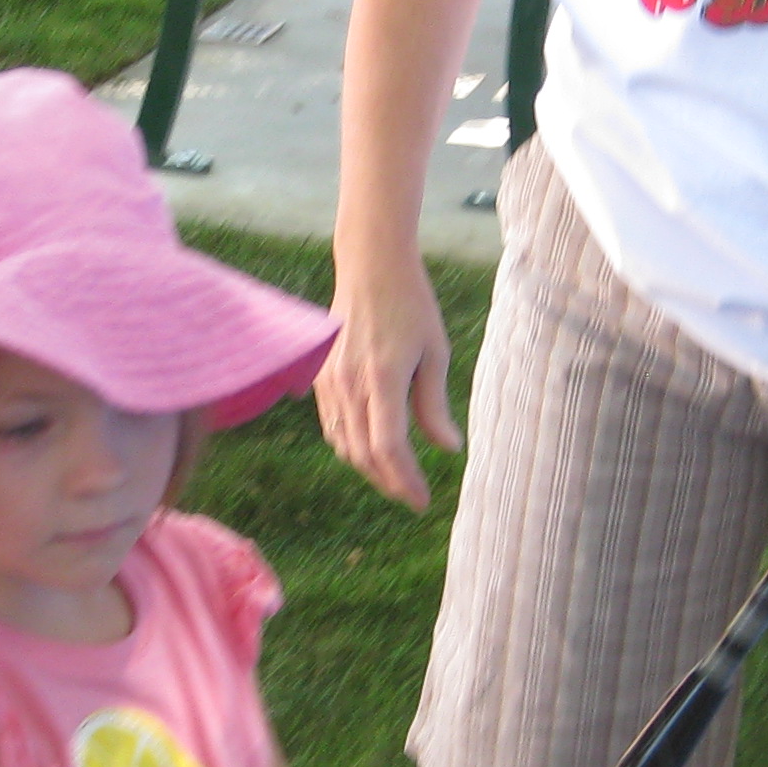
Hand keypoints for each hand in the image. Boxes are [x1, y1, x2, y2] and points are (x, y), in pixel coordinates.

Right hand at [316, 254, 457, 508]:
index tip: (422, 500)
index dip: (405, 480)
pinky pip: (332, 427)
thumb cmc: (411, 305)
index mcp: (383, 377)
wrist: (370, 267)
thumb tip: (447, 449)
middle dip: (389, 482)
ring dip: (369, 469)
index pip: (388, 447)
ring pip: (344, 445)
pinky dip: (351, 447)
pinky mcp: (320, 377)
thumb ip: (434, 405)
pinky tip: (372, 451)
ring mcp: (329, 381)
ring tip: (396, 478)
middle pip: (364, 454)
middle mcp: (349, 383)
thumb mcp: (435, 353)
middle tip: (413, 496)